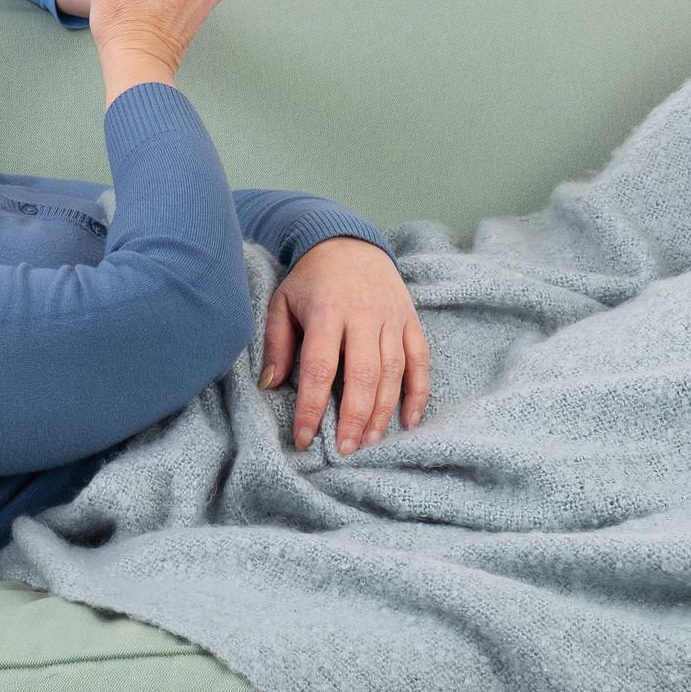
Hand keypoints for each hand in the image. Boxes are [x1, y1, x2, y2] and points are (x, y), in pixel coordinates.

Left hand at [260, 236, 430, 454]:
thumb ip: (277, 343)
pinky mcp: (411, 320)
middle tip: (345, 450)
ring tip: (369, 442)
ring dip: (382, 412)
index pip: (320, 367)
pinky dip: (418, 393)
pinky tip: (408, 421)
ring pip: (393, 372)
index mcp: (327, 311)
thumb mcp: (282, 302)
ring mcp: (392, 318)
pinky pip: (420, 360)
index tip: (304, 438)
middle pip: (363, 375)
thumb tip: (270, 386)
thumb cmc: (310, 279)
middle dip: (354, 417)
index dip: (312, 407)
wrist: (349, 241)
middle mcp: (364, 315)